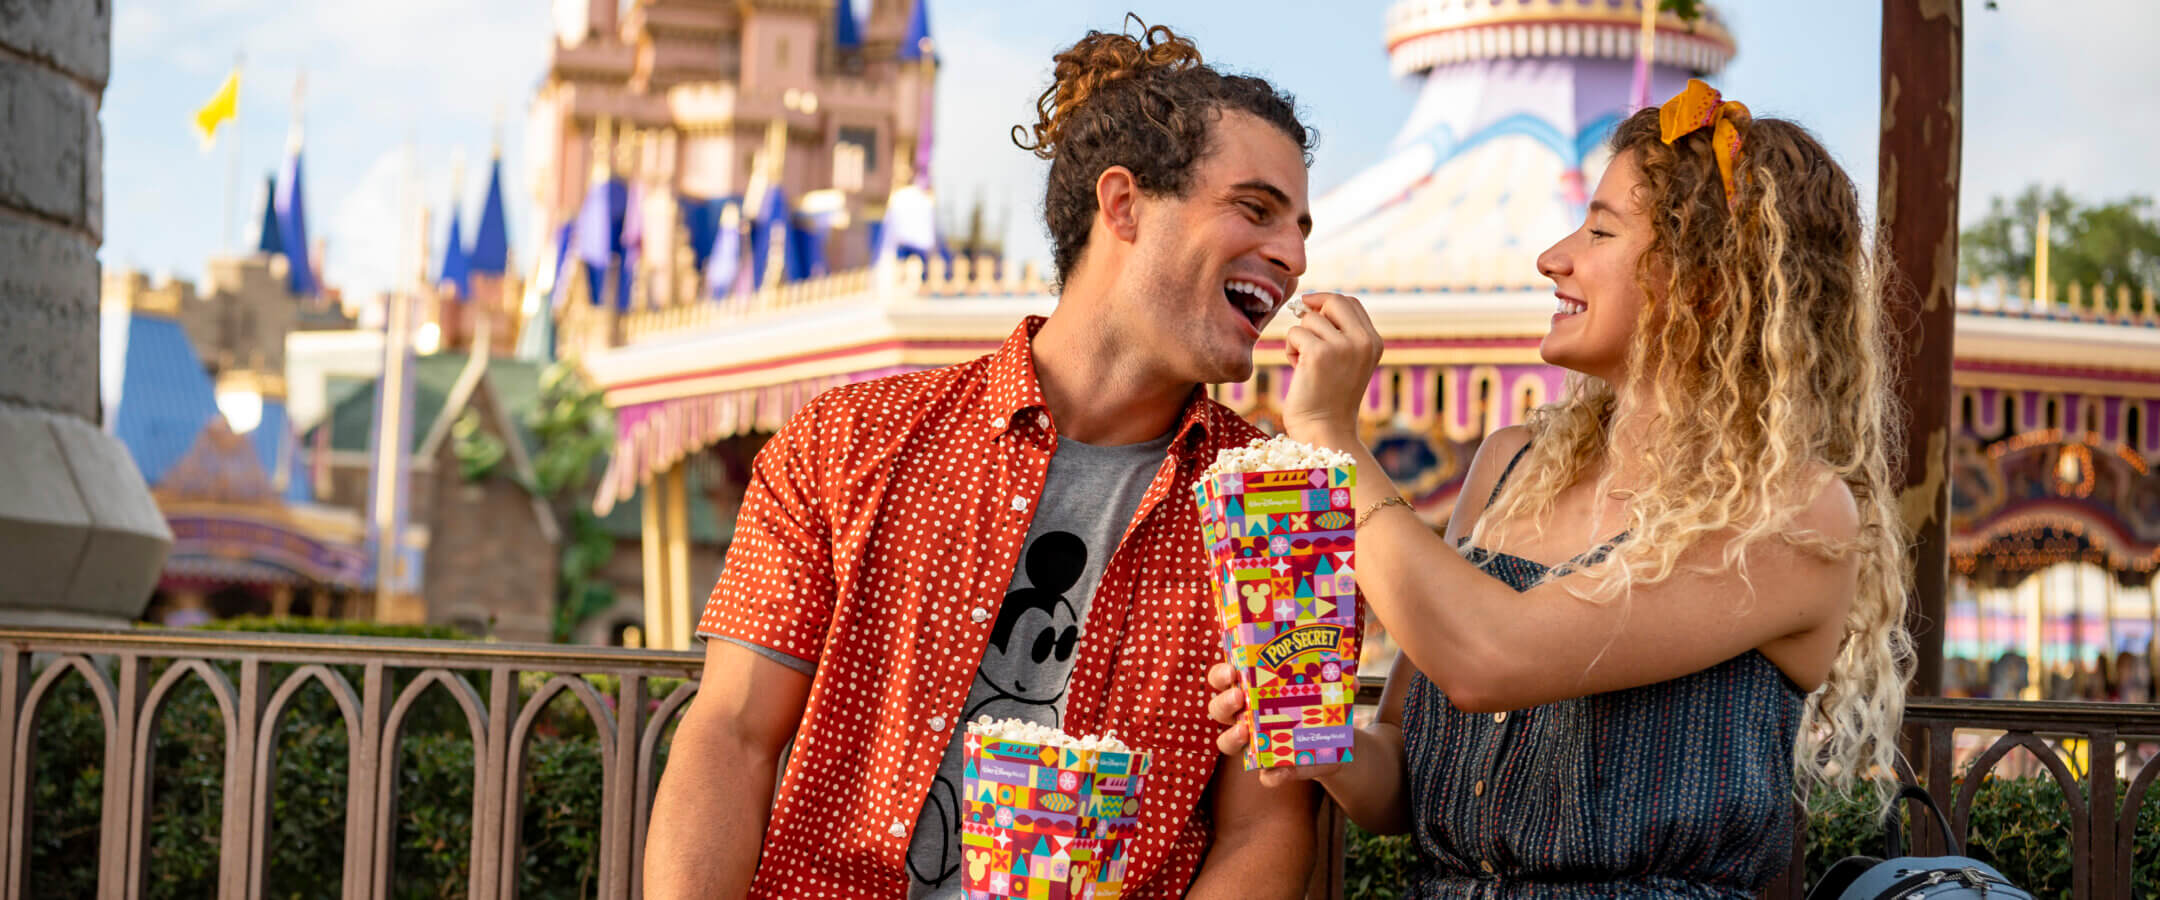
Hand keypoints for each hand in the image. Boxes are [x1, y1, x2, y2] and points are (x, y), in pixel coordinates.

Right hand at [1206, 662, 1343, 788]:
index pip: (1223, 679)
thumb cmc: (1321, 703)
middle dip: (1224, 702)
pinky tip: (1279, 771)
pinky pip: (1265, 775)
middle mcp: (1246, 716)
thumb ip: (1339, 683)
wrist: (1336, 742)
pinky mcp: (1274, 769)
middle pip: (1218, 709)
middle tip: (1239, 697)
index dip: (1221, 674)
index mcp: (1252, 690)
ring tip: (1246, 731)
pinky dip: (1270, 775)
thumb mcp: (1329, 688)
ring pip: (1227, 742)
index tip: (1232, 669)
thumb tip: (1351, 680)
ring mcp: (1256, 743)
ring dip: (1232, 737)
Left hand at [1282, 293, 1382, 447]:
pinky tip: (1298, 368)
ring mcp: (1342, 346)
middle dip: (1312, 311)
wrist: (1324, 430)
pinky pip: (1295, 333)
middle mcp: (1363, 341)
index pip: (1350, 303)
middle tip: (1303, 333)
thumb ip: (1339, 332)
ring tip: (1304, 362)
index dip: (1327, 302)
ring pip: (1309, 319)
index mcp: (1374, 342)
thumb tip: (1308, 303)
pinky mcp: (1318, 353)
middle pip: (1333, 301)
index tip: (1311, 311)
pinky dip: (1290, 349)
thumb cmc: (1328, 396)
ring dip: (1299, 338)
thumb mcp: (1346, 360)